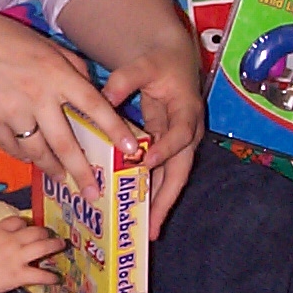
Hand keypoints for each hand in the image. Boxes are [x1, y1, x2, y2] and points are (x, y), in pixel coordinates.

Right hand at [0, 0, 139, 201]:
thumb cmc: (7, 38)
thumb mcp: (48, 47)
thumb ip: (73, 71)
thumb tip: (94, 95)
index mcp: (57, 73)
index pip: (94, 106)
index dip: (115, 129)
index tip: (131, 150)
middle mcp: (38, 95)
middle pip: (66, 142)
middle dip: (83, 171)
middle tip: (95, 193)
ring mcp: (12, 111)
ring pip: (38, 152)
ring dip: (53, 169)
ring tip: (64, 180)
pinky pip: (13, 148)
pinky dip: (25, 156)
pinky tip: (33, 159)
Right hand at [0, 215, 63, 292]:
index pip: (18, 220)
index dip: (25, 223)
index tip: (27, 227)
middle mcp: (12, 240)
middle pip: (35, 231)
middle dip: (44, 232)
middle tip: (48, 235)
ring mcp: (19, 257)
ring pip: (43, 246)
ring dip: (55, 245)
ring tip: (62, 244)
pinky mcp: (20, 274)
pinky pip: (40, 275)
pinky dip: (50, 277)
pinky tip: (57, 278)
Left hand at [100, 40, 203, 239]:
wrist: (172, 60)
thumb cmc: (159, 62)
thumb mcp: (143, 64)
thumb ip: (125, 79)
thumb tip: (105, 97)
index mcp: (186, 110)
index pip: (179, 134)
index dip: (165, 149)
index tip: (147, 163)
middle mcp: (188, 132)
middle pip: (180, 171)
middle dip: (165, 199)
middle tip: (151, 226)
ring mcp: (178, 144)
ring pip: (171, 179)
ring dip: (159, 205)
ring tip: (147, 232)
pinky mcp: (167, 150)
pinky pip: (160, 175)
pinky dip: (150, 194)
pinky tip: (138, 213)